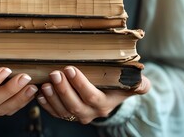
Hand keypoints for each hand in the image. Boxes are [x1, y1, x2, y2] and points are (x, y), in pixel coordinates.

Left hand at [36, 66, 150, 123]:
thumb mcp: (130, 84)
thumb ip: (138, 83)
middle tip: (55, 73)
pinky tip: (40, 93)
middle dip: (63, 90)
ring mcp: (77, 115)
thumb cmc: (117, 86)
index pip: (91, 97)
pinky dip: (46, 104)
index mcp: (104, 104)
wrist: (107, 98)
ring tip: (46, 84)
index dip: (80, 85)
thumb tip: (143, 82)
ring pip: (63, 110)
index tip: (70, 69)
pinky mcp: (66, 114)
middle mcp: (90, 113)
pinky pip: (55, 113)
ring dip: (52, 98)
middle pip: (75, 105)